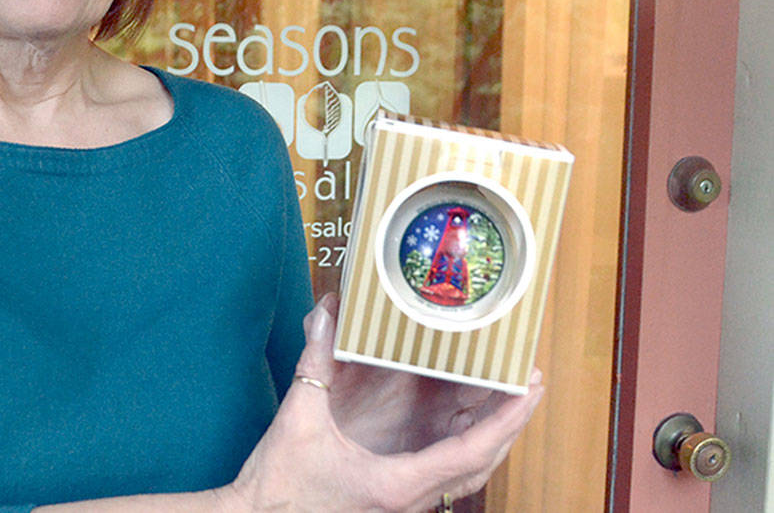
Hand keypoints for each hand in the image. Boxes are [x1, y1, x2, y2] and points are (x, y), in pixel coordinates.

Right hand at [226, 293, 543, 512]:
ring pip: (468, 472)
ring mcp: (405, 501)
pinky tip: (466, 422)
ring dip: (493, 435)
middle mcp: (411, 498)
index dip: (506, 419)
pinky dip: (465, 446)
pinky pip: (445, 474)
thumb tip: (328, 314)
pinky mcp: (394, 497)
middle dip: (511, 422)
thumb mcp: (298, 420)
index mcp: (396, 483)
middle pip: (482, 463)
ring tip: (508, 396)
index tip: (529, 388)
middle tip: (529, 380)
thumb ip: (316, 364)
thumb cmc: (279, 486)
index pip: (470, 451)